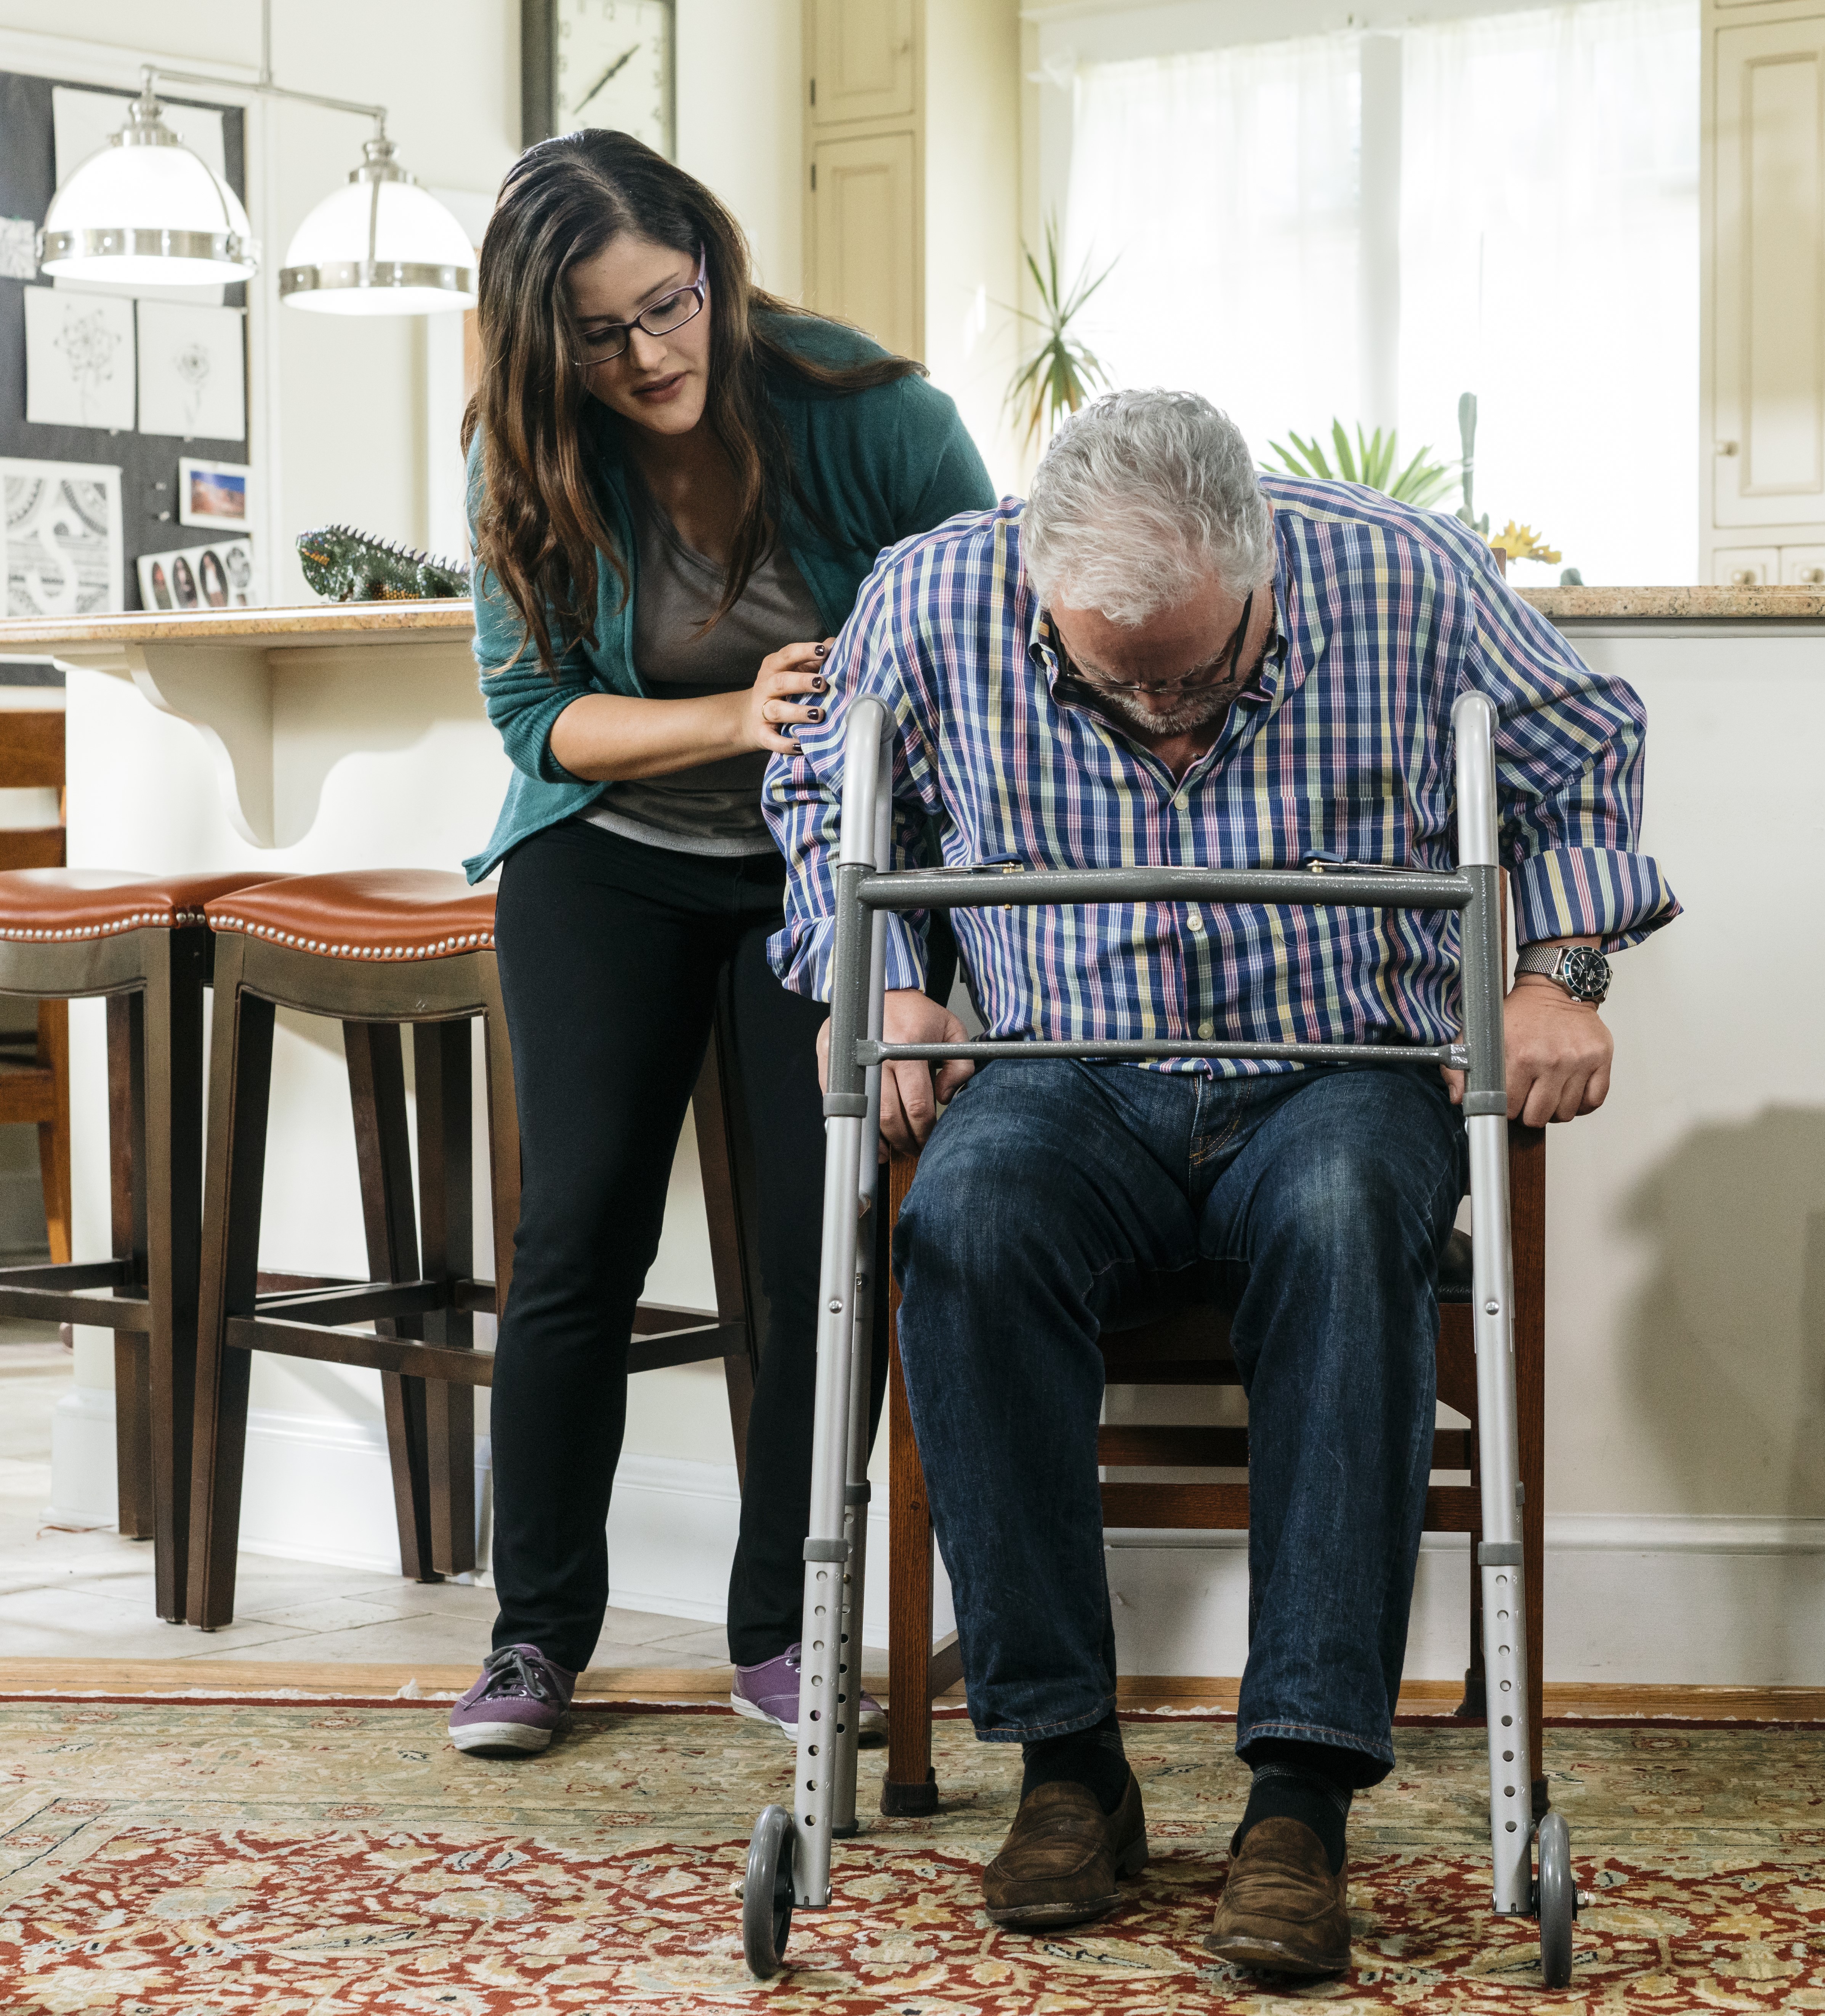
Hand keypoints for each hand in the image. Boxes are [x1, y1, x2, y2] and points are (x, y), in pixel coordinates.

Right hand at [739, 639, 833, 755]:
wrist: (750, 717)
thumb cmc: (783, 689)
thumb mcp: (794, 670)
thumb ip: (814, 659)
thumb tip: (838, 644)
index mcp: (774, 666)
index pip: (788, 655)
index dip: (805, 651)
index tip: (824, 651)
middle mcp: (766, 686)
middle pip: (782, 682)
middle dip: (802, 682)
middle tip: (822, 684)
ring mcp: (762, 710)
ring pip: (777, 710)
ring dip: (797, 712)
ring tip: (818, 714)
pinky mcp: (762, 733)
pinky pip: (772, 740)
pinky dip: (785, 744)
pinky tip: (801, 746)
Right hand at [816, 987, 975, 1153]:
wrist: (880, 990)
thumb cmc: (914, 1012)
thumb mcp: (951, 1030)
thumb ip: (960, 1065)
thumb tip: (945, 1096)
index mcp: (906, 1047)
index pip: (917, 1104)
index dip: (925, 1130)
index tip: (929, 1138)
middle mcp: (875, 1054)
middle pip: (889, 1116)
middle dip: (904, 1140)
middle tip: (913, 1147)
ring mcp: (849, 1058)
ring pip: (863, 1115)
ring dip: (878, 1139)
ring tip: (891, 1148)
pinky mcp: (830, 1060)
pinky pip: (840, 1102)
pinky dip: (854, 1123)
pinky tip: (868, 1133)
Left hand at [1443, 975, 1612, 1124]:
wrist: (1555, 989)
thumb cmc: (1520, 1013)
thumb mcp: (1480, 1033)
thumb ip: (1461, 1068)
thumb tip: (1460, 1100)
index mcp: (1520, 1055)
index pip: (1511, 1108)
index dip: (1507, 1110)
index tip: (1507, 1102)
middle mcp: (1551, 1060)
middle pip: (1539, 1117)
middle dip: (1529, 1114)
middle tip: (1528, 1100)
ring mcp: (1578, 1061)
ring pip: (1566, 1113)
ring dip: (1555, 1110)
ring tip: (1547, 1094)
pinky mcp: (1600, 1059)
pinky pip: (1593, 1102)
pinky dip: (1581, 1104)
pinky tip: (1569, 1093)